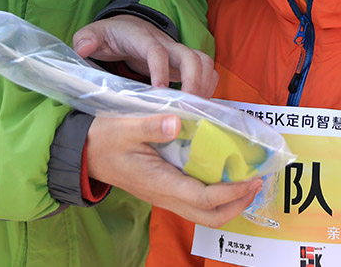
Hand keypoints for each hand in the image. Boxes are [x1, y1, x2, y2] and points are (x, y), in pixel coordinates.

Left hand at [72, 14, 217, 95]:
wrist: (128, 27)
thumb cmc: (110, 35)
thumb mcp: (93, 34)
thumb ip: (85, 39)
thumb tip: (83, 48)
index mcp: (142, 38)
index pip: (157, 51)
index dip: (161, 70)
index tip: (160, 92)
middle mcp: (165, 43)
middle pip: (190, 56)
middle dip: (194, 81)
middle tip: (188, 107)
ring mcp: (177, 53)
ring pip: (203, 62)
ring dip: (204, 85)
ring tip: (197, 110)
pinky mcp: (183, 64)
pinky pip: (205, 71)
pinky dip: (207, 87)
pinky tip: (199, 107)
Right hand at [86, 114, 261, 226]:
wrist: (83, 153)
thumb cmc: (103, 139)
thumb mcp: (124, 126)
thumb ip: (150, 125)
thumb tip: (177, 123)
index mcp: (159, 182)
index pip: (203, 197)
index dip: (231, 192)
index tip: (252, 178)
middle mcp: (165, 195)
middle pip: (210, 216)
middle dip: (238, 203)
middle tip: (257, 182)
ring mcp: (165, 195)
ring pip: (204, 212)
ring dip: (230, 201)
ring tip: (247, 179)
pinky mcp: (165, 189)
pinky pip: (196, 201)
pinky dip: (217, 194)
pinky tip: (224, 173)